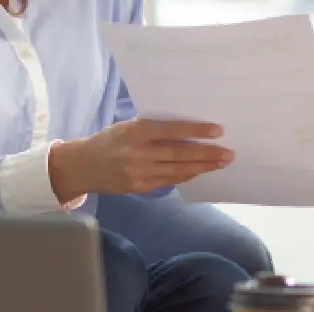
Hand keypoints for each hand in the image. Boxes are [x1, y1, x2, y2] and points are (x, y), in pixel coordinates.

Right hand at [50, 118, 233, 198]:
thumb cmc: (110, 139)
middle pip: (180, 154)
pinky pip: (169, 181)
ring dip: (202, 167)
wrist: (84, 165)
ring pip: (178, 170)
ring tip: (221, 163)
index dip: (196, 131)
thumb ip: (153, 128)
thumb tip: (187, 130)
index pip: (173, 130)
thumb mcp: (128, 126)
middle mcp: (139, 153)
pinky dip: (186, 175)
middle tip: (228, 153)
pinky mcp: (140, 187)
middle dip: (207, 154)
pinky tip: (200, 171)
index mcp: (137, 131)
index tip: (218, 131)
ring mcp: (139, 173)